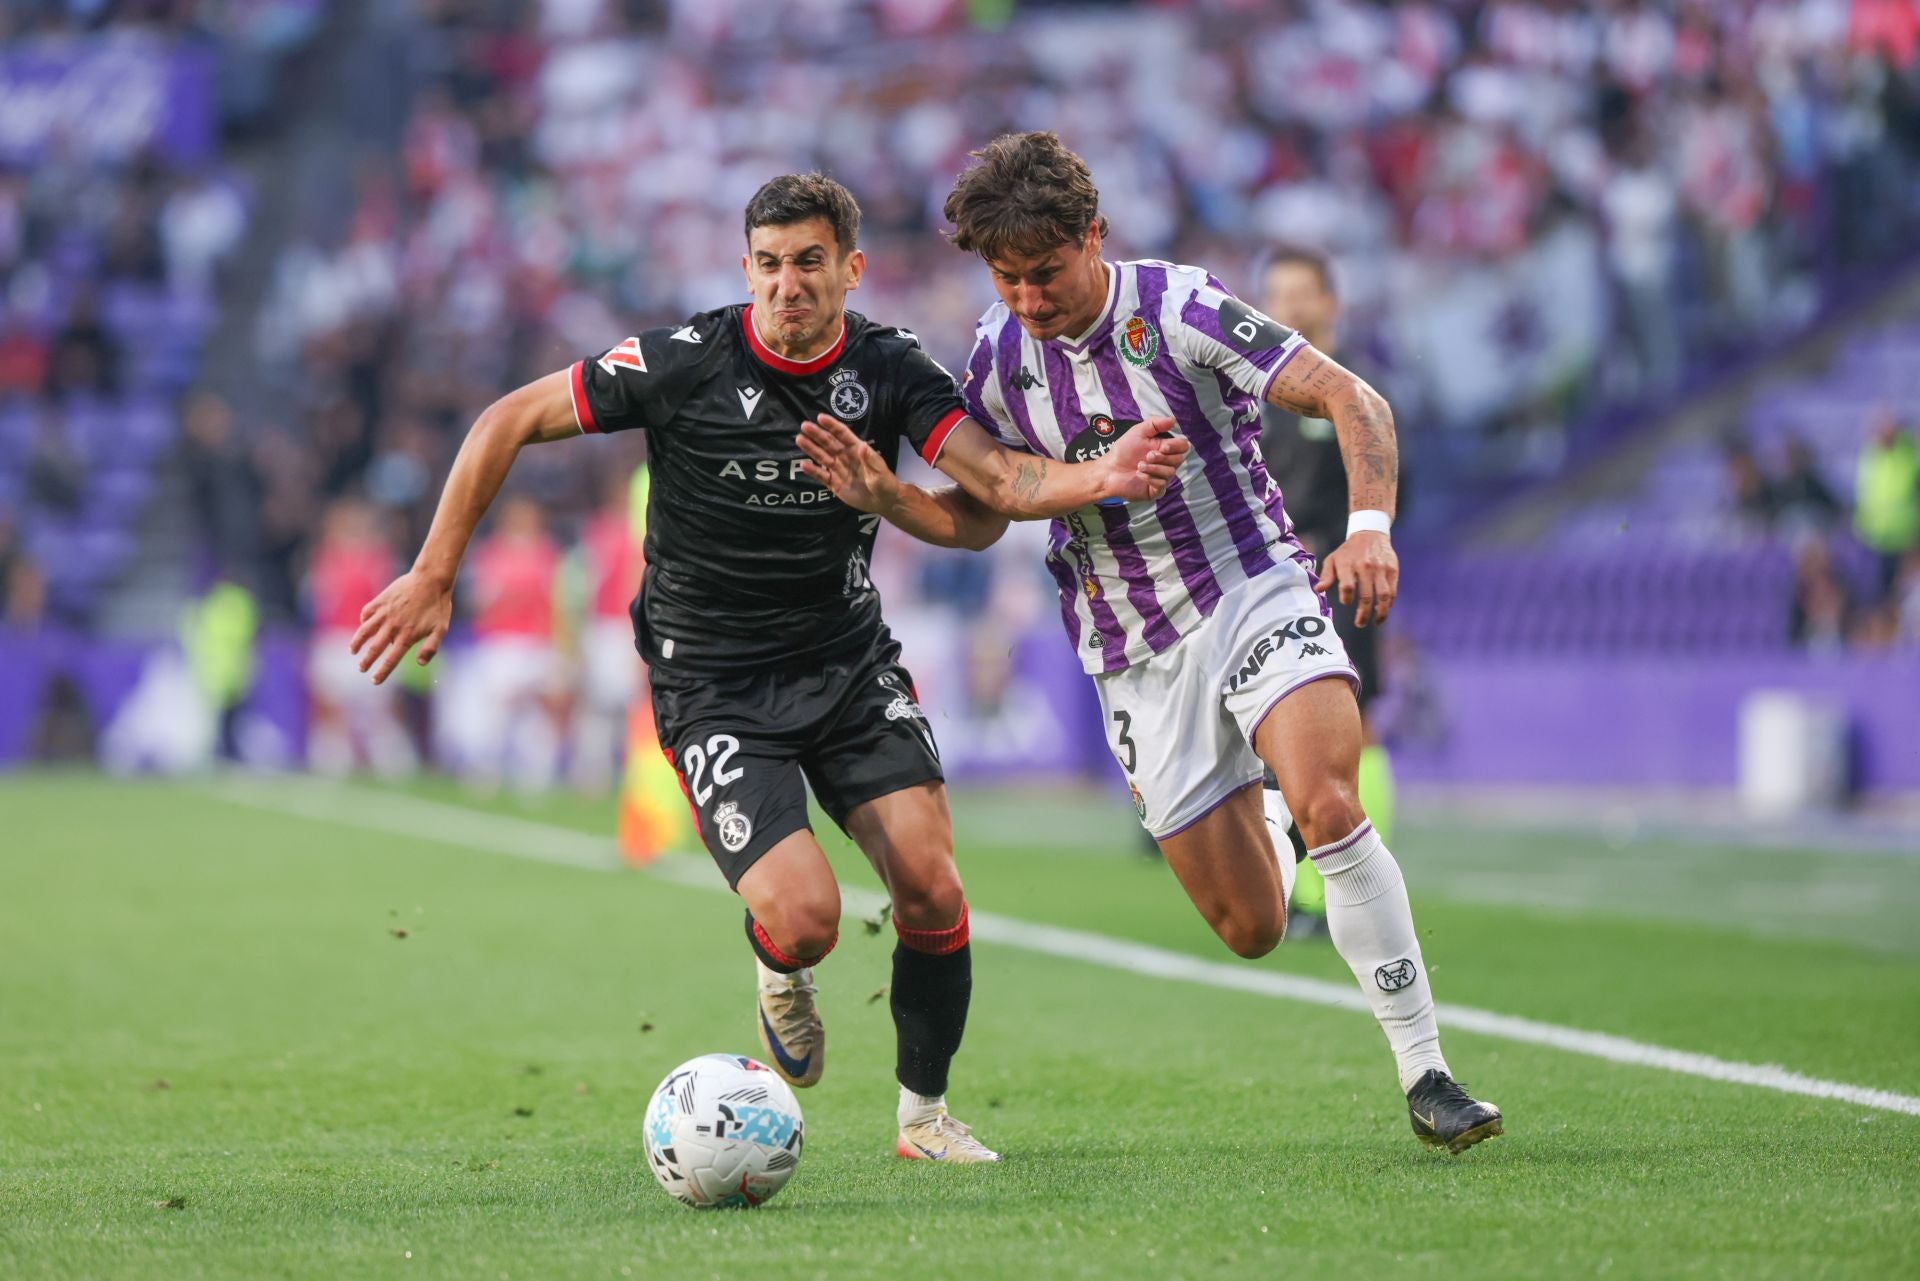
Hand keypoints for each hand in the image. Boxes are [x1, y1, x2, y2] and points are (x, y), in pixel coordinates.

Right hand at [350, 570, 452, 684]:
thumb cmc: (438, 606)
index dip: (382, 672)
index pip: (391, 659)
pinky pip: (367, 612)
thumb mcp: (441, 629)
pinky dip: (363, 621)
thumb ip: (431, 647)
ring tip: (353, 651)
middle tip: (361, 669)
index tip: (374, 680)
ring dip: (357, 642)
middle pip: (375, 648)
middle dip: (366, 661)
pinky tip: (363, 625)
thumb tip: (420, 663)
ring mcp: (385, 613)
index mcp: (407, 636)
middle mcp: (393, 626)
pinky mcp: (381, 600)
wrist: (431, 579)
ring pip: (365, 631)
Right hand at [796, 415, 900, 514]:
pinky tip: (803, 465)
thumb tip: (862, 446)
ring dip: (811, 449)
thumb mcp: (880, 471)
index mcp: (857, 449)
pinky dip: (813, 471)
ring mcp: (838, 470)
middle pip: (829, 443)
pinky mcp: (834, 483)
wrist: (883, 502)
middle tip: (804, 426)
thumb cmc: (885, 483)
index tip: (820, 417)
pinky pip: (821, 476)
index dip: (832, 426)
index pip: (842, 434)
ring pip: (822, 457)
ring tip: (799, 439)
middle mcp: (845, 457)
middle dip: (817, 434)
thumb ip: (870, 459)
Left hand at [1103, 417, 1189, 501]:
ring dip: (1154, 468)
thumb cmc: (1123, 450)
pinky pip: (1162, 485)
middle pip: (1179, 459)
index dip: (1176, 446)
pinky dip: (1150, 478)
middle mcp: (1166, 463)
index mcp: (1165, 448)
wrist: (1110, 469)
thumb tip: (1173, 420)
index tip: (1163, 446)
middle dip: (1163, 457)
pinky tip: (1139, 475)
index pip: (1183, 446)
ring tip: (1139, 465)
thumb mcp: (1138, 432)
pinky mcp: (1156, 490)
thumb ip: (1155, 424)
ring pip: (1171, 472)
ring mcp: (1162, 477)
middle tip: (1147, 456)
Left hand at [1314, 530, 1397, 626]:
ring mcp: (1381, 568)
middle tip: (1359, 624)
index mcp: (1348, 564)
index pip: (1347, 586)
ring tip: (1375, 622)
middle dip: (1363, 613)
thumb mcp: (1333, 559)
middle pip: (1366, 595)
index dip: (1346, 598)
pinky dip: (1388, 604)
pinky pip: (1392, 591)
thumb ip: (1326, 575)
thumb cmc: (1348, 551)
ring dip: (1380, 612)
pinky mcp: (1392, 570)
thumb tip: (1319, 590)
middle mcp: (1365, 566)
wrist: (1370, 533)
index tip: (1346, 602)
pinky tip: (1383, 611)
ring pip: (1383, 595)